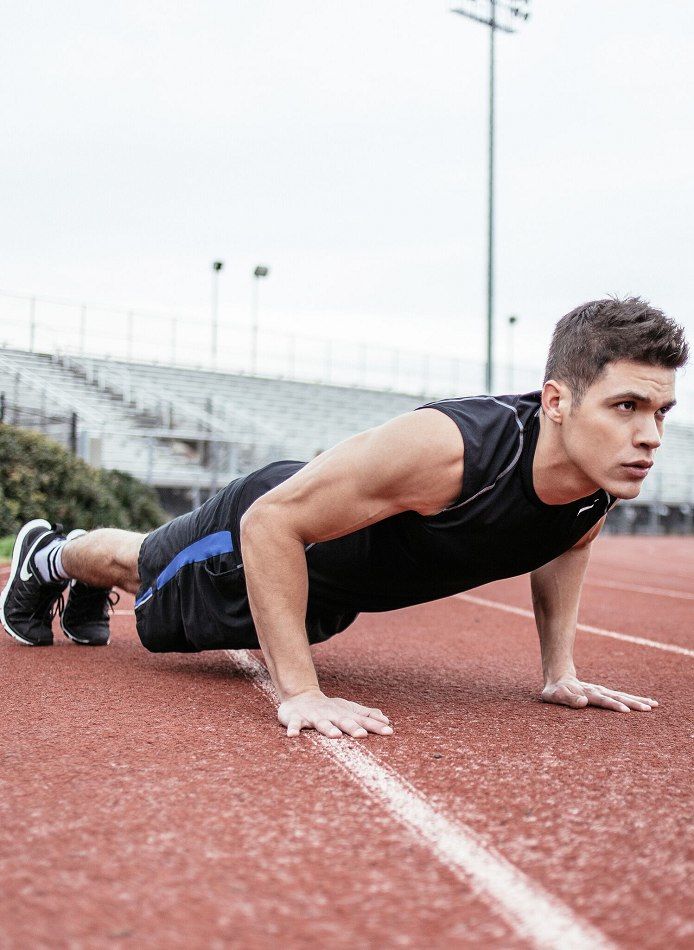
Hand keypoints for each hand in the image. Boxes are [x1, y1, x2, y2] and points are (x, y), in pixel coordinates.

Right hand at [278, 689, 393, 737]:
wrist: (300, 696)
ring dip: (328, 729)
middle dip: (353, 728)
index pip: (362, 720)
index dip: (375, 726)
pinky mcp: (296, 718)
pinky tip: (293, 735)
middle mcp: (331, 714)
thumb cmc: (330, 708)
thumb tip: (387, 720)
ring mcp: (314, 716)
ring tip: (335, 735)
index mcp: (344, 714)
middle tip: (362, 735)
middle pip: (344, 721)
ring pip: (321, 723)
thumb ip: (366, 715)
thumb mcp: (348, 709)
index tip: (389, 731)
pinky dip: (293, 728)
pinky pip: (294, 724)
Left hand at [541, 675, 657, 712]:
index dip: (613, 706)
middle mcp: (598, 691)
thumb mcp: (555, 695)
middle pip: (618, 697)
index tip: (626, 711)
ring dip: (637, 701)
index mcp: (587, 694)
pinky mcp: (605, 694)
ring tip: (654, 705)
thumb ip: (568, 699)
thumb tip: (583, 702)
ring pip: (623, 696)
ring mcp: (603, 691)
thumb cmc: (555, 691)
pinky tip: (646, 703)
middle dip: (633, 703)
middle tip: (649, 708)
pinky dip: (634, 699)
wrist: (558, 678)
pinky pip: (622, 697)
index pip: (603, 701)